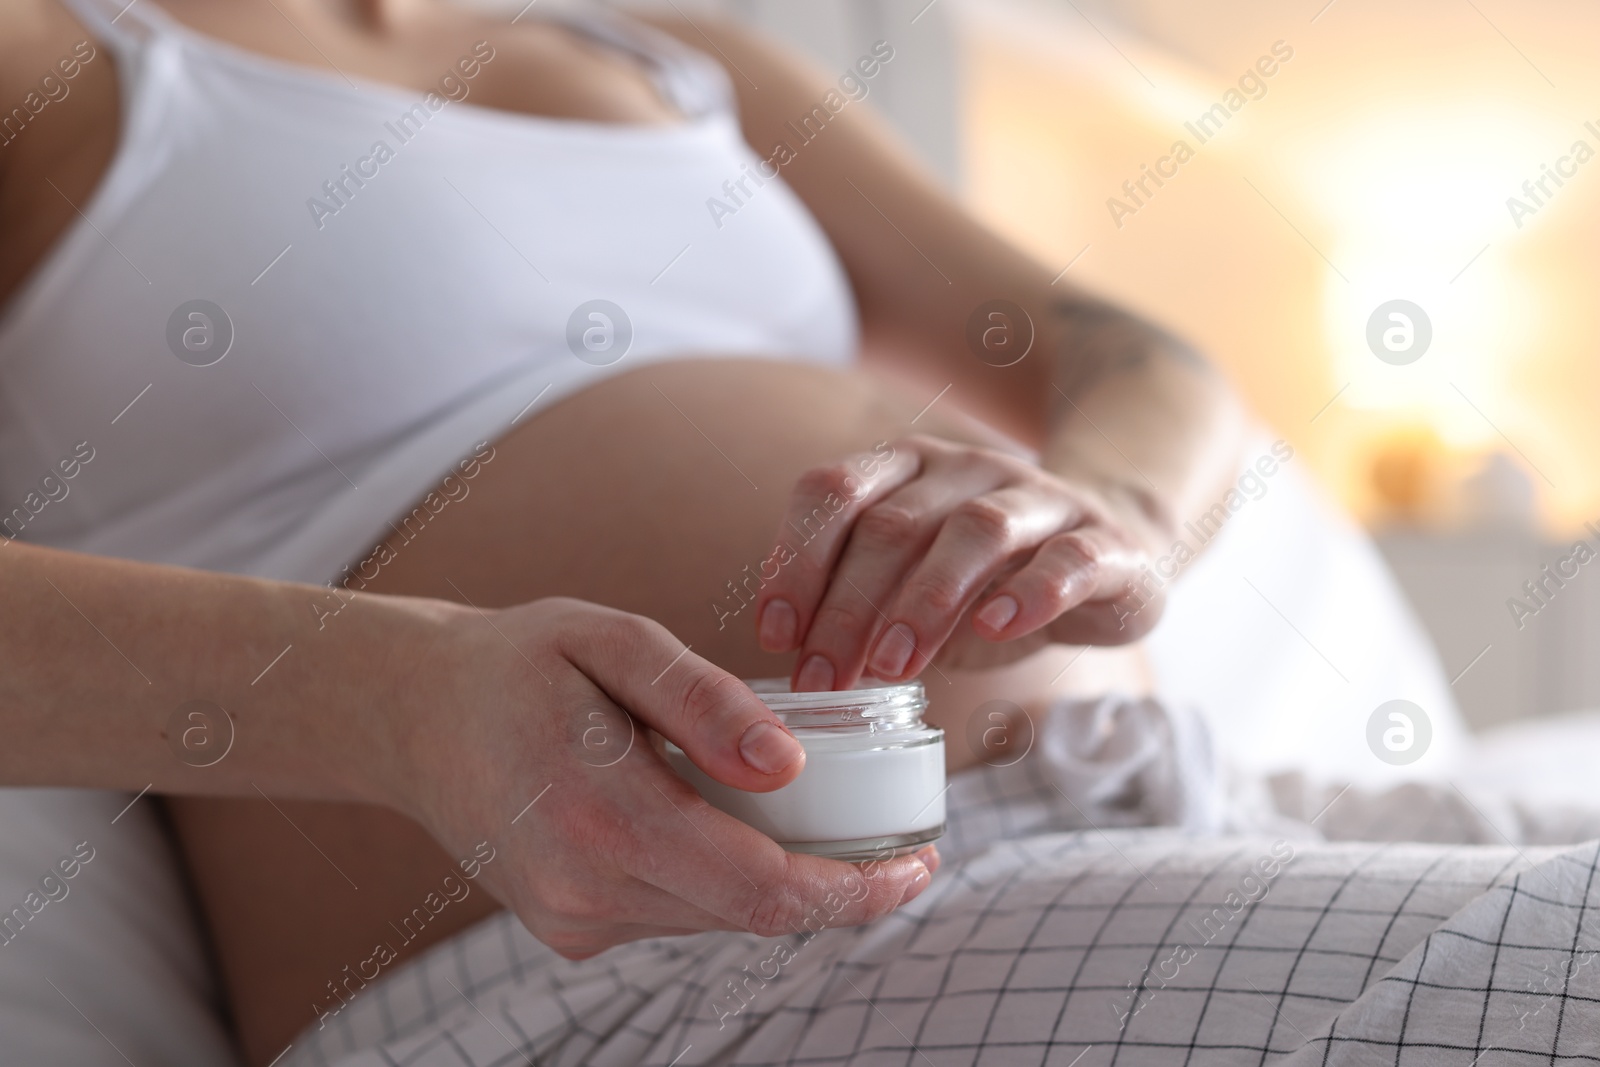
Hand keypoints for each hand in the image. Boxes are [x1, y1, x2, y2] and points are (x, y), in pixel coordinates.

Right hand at [379, 597, 935, 958]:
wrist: (410, 715)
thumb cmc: (517, 661)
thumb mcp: (611, 641)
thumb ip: (704, 700)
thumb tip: (790, 767)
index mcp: (603, 816)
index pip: (763, 890)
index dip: (855, 891)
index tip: (920, 864)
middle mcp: (586, 889)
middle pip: (753, 914)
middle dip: (835, 886)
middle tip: (891, 837)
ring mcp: (573, 920)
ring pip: (719, 918)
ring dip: (779, 878)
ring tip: (803, 811)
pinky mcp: (568, 927)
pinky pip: (677, 912)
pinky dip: (721, 875)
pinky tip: (719, 818)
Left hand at [752, 435, 1161, 690]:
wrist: (1111, 555)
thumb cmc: (986, 581)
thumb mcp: (909, 586)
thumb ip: (858, 606)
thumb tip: (798, 662)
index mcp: (906, 468)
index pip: (833, 490)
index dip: (795, 560)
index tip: (776, 635)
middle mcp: (966, 469)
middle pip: (893, 524)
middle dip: (847, 607)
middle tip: (823, 679)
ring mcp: (1039, 498)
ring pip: (974, 532)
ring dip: (924, 601)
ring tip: (893, 667)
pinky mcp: (1104, 542)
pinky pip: (1067, 558)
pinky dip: (1029, 593)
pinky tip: (994, 628)